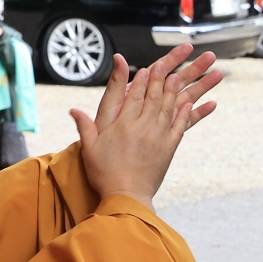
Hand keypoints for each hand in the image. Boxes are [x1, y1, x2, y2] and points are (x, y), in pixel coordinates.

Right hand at [72, 45, 223, 207]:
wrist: (126, 195)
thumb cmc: (104, 173)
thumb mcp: (89, 148)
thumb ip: (84, 126)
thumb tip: (73, 109)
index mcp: (123, 125)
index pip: (134, 97)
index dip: (141, 82)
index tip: (146, 69)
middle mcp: (143, 127)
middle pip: (154, 98)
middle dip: (159, 80)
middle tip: (165, 66)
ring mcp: (158, 137)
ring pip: (168, 108)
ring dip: (174, 92)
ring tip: (180, 77)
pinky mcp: (169, 148)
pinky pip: (180, 126)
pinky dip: (185, 114)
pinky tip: (189, 104)